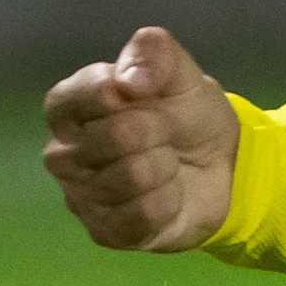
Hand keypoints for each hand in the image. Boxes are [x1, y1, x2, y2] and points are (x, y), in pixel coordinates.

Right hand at [41, 26, 239, 252]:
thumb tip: (128, 81)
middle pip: (114, 136)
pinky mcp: (104, 232)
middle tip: (165, 133)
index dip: (116, 93)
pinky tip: (169, 194)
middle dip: (157, 129)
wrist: (221, 165)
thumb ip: (153, 53)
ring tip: (168, 163)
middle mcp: (64, 155)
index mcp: (69, 108)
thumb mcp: (180, 71)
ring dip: (167, 166)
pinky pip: (143, 215)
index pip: (73, 98)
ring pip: (133, 176)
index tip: (144, 92)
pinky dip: (170, 200)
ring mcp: (81, 196)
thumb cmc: (186, 114)